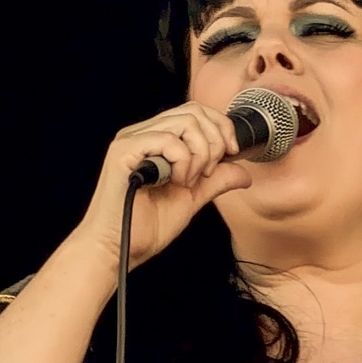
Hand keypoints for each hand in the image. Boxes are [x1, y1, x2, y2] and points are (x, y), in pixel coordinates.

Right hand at [74, 101, 251, 274]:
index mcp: (155, 141)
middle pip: (194, 111)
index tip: (230, 154)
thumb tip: (243, 172)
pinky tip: (176, 182)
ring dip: (199, 153)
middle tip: (206, 173)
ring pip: (185, 122)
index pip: (195, 112)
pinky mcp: (124, 151)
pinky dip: (182, 161)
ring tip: (188, 181)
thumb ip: (215, 181)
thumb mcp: (191, 199)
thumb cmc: (144, 228)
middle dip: (214, 142)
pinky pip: (168, 140)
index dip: (221, 128)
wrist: (118, 251)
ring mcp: (132, 140)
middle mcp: (142, 134)